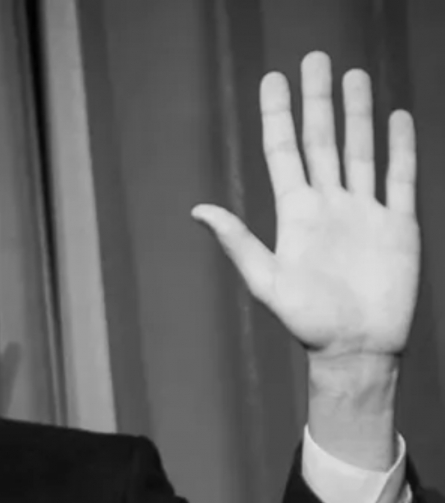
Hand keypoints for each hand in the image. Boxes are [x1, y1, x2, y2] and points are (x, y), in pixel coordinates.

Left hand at [192, 51, 418, 469]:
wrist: (356, 350)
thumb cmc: (307, 322)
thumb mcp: (266, 280)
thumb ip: (238, 242)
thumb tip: (198, 210)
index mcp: (295, 212)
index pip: (284, 150)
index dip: (279, 114)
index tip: (274, 78)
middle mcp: (328, 204)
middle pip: (321, 140)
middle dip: (318, 100)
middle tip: (315, 58)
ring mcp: (363, 212)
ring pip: (360, 150)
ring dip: (357, 114)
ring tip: (355, 75)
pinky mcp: (397, 226)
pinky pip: (399, 178)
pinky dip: (399, 148)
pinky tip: (395, 118)